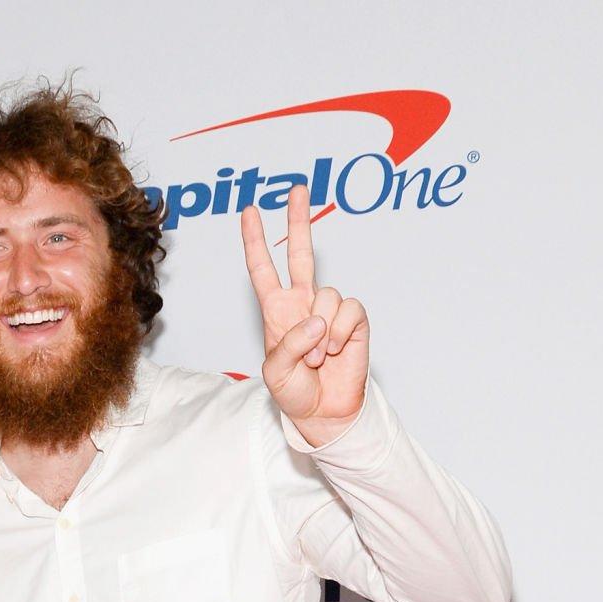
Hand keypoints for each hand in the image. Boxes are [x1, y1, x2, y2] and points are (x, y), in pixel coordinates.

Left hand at [241, 184, 368, 444]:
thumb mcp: (276, 372)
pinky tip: (336, 351)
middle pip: (301, 253)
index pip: (263, 270)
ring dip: (321, 332)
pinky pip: (349, 310)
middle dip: (297, 221)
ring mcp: (329, 309)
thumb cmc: (294, 393)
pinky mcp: (353, 318)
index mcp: (277, 311)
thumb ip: (289, 343)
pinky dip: (341, 333)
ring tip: (317, 358)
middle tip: (296, 189)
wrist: (324, 411)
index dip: (254, 242)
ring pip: (327, 295)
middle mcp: (303, 303)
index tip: (249, 212)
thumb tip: (317, 320)